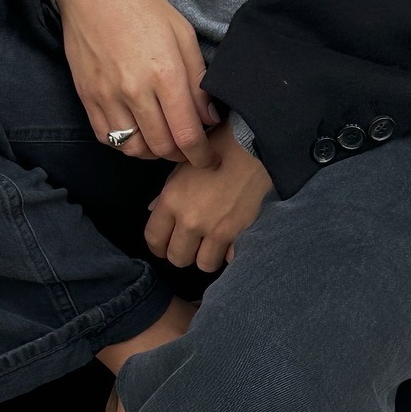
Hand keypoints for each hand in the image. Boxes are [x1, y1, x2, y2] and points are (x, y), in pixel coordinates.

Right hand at [53, 0, 218, 164]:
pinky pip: (108, 138)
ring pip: (135, 149)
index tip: (210, 160)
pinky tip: (139, 133)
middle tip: (191, 149)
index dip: (202, 155)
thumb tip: (210, 117)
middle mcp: (135, 90)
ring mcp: (107, 96)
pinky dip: (126, 144)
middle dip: (182, 156)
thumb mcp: (182, 33)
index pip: (187, 134)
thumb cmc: (141, 7)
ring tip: (166, 141)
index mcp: (165, 73)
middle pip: (163, 147)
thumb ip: (198, 79)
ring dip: (155, 153)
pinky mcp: (88, 97)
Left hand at [146, 121, 272, 271]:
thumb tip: (155, 211)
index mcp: (172, 200)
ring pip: (203, 264)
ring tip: (212, 243)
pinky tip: (232, 241)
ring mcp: (216, 230)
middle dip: (182, 253)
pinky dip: (230, 253)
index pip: (154, 239)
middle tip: (190, 245)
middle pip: (177, 258)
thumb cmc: (220, 148)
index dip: (158, 246)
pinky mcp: (240, 235)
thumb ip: (168, 192)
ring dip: (207, 256)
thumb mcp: (184, 164)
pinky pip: (230, 259)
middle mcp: (191, 220)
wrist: (257, 146)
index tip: (164, 245)